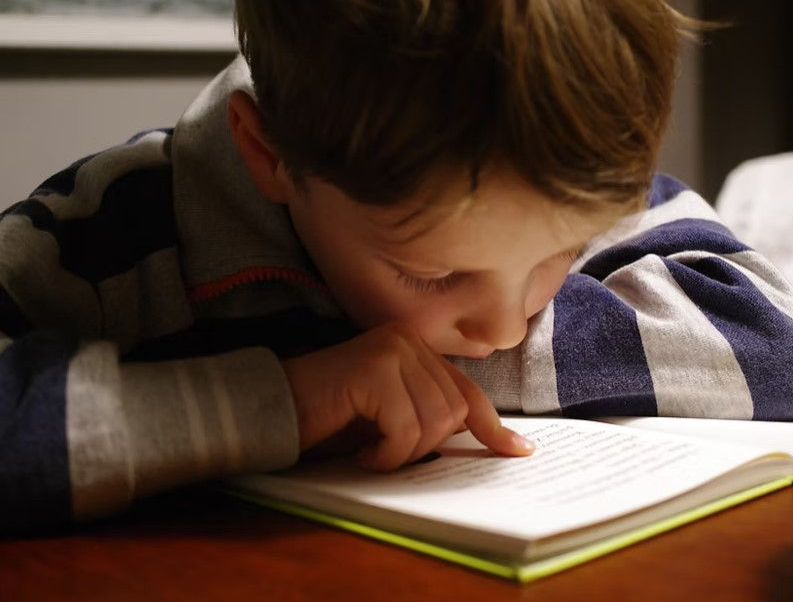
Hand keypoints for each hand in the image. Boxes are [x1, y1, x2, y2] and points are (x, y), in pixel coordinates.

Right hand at [282, 322, 534, 469]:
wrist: (272, 410)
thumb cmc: (329, 419)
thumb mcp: (390, 418)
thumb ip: (431, 416)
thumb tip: (491, 440)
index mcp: (416, 348)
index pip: (467, 392)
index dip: (494, 427)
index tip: (519, 451)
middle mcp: (408, 340)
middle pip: (453, 412)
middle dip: (425, 447)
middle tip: (386, 453)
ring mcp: (392, 350)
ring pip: (434, 422)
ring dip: (403, 452)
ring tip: (370, 450)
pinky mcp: (375, 368)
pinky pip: (405, 428)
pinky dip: (386, 454)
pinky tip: (361, 451)